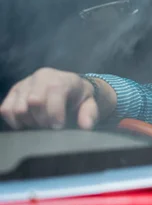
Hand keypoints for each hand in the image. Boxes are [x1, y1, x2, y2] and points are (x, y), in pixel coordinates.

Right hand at [0, 68, 114, 130]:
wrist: (69, 88)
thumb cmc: (79, 98)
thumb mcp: (90, 104)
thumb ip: (89, 114)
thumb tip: (86, 126)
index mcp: (60, 78)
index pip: (53, 93)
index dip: (54, 114)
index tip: (58, 127)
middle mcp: (40, 77)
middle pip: (33, 102)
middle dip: (43, 120)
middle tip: (51, 127)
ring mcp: (24, 83)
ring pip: (18, 108)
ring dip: (29, 122)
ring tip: (41, 124)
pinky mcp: (13, 92)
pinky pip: (5, 109)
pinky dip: (15, 121)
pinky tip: (28, 124)